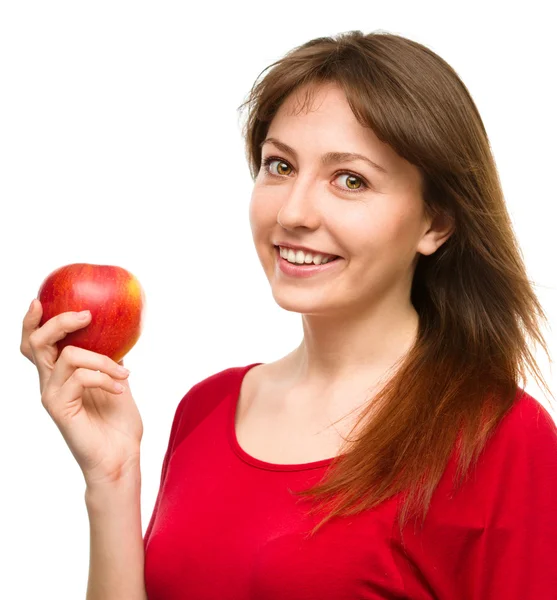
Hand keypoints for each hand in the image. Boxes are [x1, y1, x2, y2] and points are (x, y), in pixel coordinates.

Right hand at [20, 299, 143, 486]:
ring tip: (124, 372)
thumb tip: (120, 331)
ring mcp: (52, 395)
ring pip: (68, 356)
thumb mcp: (117, 380)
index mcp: (60, 374)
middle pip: (36, 342)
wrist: (120, 457)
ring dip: (103, 359)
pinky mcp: (59, 408)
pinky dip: (106, 377)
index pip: (36, 343)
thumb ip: (111, 358)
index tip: (42, 298)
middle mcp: (49, 383)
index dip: (32, 320)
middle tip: (86, 315)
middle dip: (59, 322)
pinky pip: (81, 377)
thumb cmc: (119, 423)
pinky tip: (121, 387)